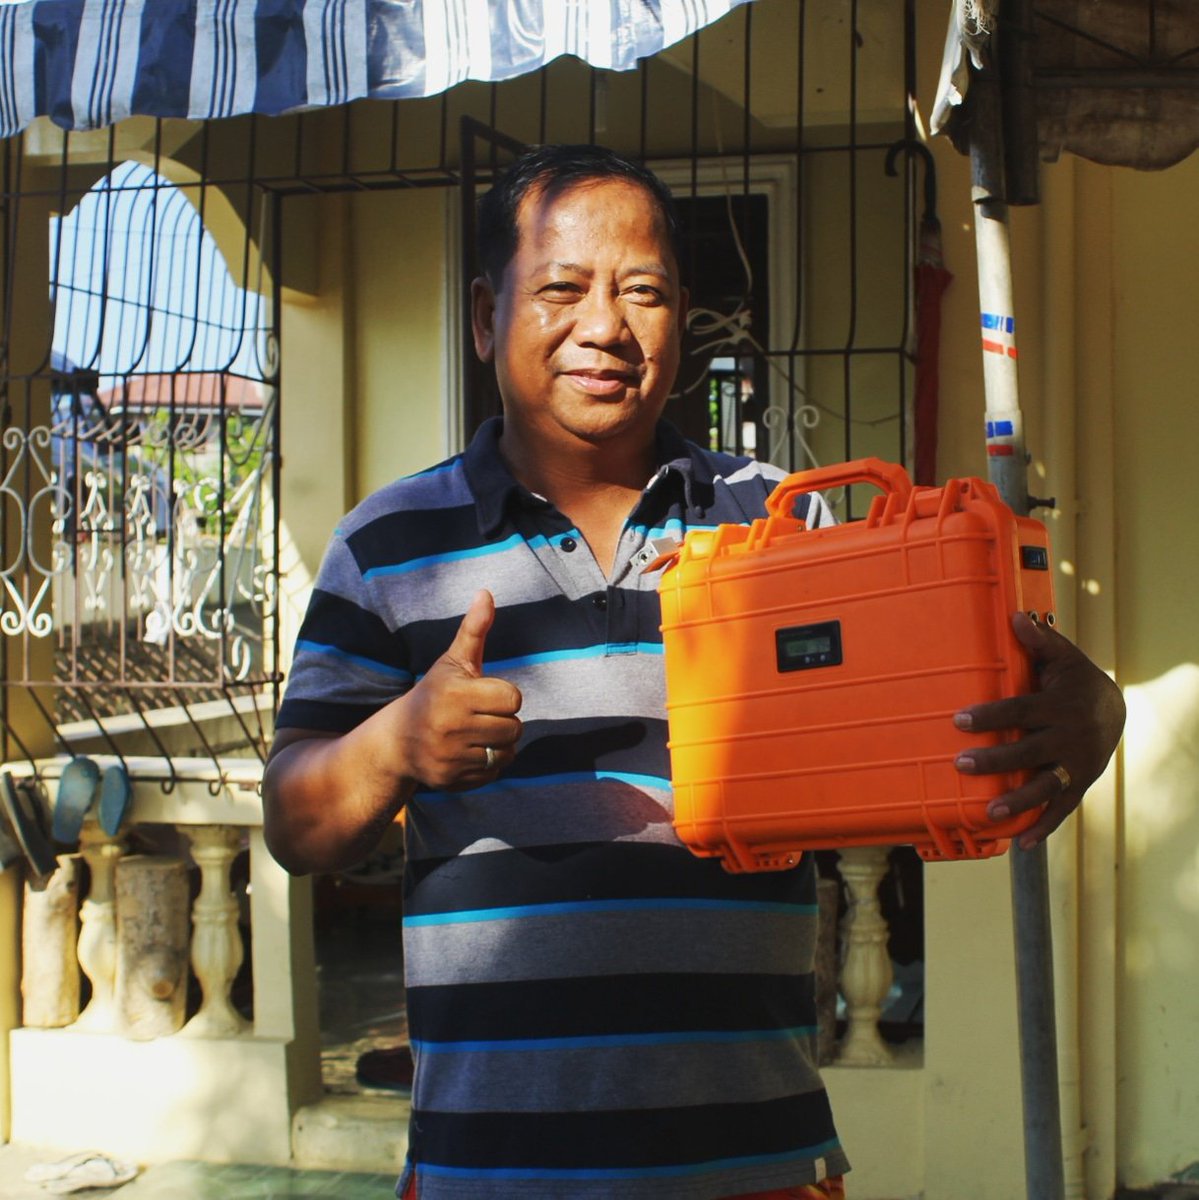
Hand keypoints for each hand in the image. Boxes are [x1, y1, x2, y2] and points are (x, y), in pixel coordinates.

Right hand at [396, 589, 522, 790]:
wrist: (397, 740)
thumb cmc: (434, 693)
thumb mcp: (452, 661)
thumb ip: (474, 630)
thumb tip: (486, 593)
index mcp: (455, 694)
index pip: (513, 698)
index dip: (504, 695)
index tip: (484, 694)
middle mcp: (450, 727)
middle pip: (514, 728)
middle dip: (503, 721)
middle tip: (480, 716)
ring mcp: (450, 757)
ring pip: (507, 753)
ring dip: (499, 743)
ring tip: (476, 733)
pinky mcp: (451, 780)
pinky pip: (494, 773)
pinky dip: (488, 764)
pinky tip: (468, 752)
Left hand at [952, 612, 1125, 848]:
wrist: (1115, 709)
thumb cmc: (1074, 680)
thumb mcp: (1062, 657)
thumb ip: (1040, 641)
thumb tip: (1016, 617)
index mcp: (1061, 705)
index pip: (1021, 711)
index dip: (991, 717)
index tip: (960, 720)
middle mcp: (1071, 738)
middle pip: (1031, 752)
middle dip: (997, 760)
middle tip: (962, 763)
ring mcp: (1077, 765)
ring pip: (1047, 786)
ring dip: (1019, 800)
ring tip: (990, 812)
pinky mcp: (1079, 784)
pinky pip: (1062, 809)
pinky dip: (1044, 826)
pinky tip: (1022, 843)